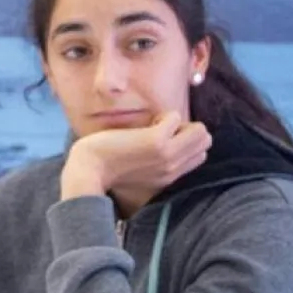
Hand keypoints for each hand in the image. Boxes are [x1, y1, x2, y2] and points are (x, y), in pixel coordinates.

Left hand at [62, 111, 211, 199]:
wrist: (87, 171)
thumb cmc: (104, 167)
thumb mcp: (139, 172)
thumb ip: (157, 163)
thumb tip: (168, 139)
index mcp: (169, 177)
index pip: (200, 155)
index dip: (185, 141)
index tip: (163, 138)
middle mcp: (173, 169)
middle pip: (205, 141)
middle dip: (186, 129)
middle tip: (159, 130)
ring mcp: (168, 155)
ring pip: (200, 130)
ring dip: (178, 122)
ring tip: (154, 126)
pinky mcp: (157, 141)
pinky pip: (175, 117)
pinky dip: (163, 115)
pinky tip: (145, 123)